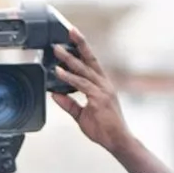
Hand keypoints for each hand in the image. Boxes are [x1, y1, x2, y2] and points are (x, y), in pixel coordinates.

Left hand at [50, 27, 133, 155]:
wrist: (118, 141)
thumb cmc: (104, 129)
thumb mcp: (81, 115)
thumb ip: (69, 104)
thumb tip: (55, 95)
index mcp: (102, 86)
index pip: (91, 63)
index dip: (83, 49)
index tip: (75, 37)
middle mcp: (104, 84)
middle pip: (90, 59)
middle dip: (80, 44)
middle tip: (69, 31)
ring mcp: (103, 90)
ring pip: (84, 69)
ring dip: (69, 59)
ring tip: (57, 50)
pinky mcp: (99, 98)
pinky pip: (81, 85)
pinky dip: (69, 77)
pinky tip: (59, 72)